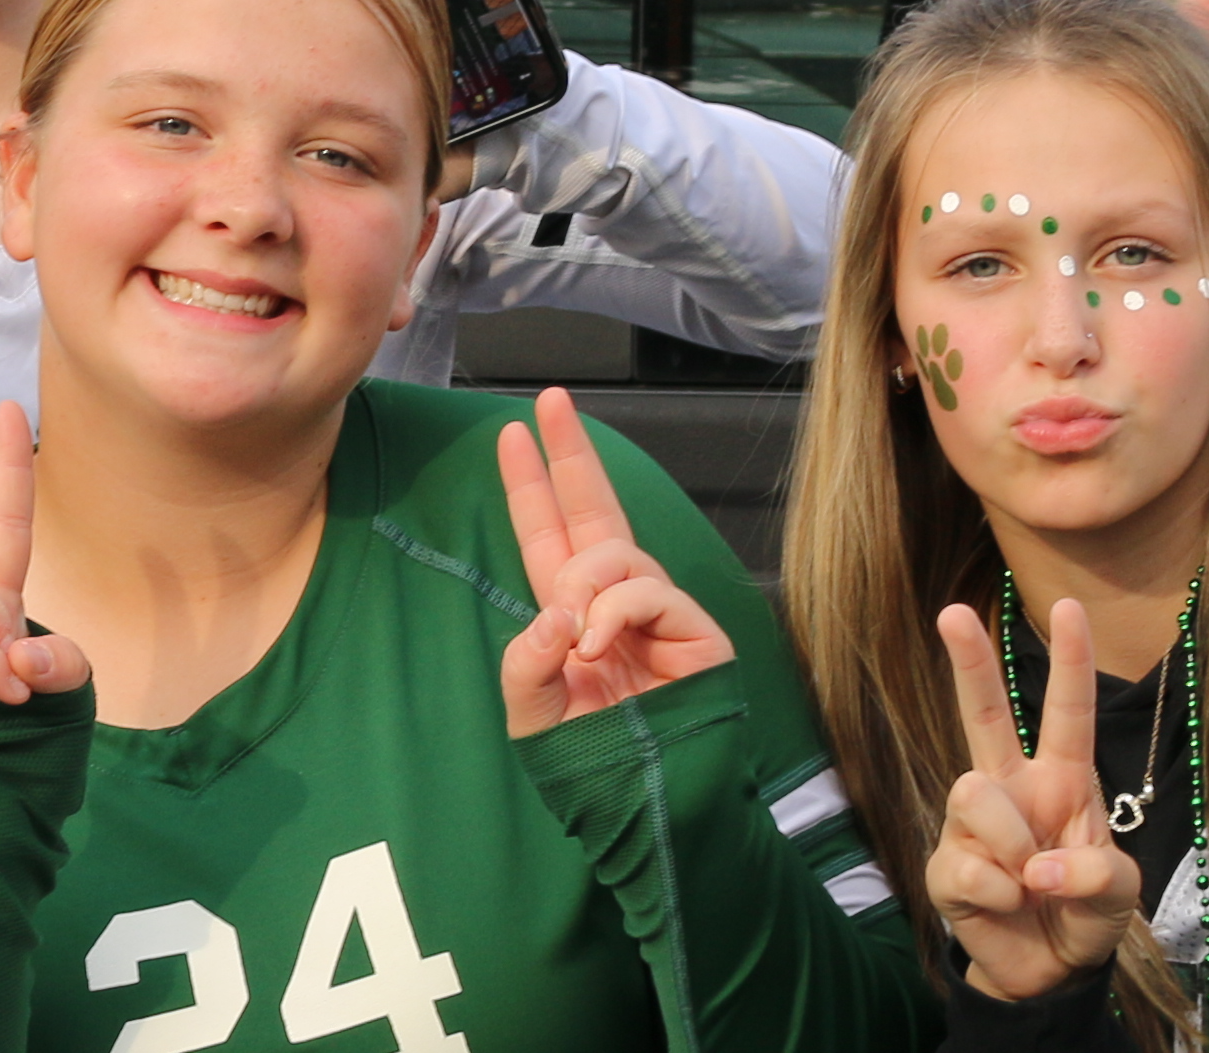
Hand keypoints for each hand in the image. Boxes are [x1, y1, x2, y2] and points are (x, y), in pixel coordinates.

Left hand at [496, 387, 731, 737]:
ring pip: (615, 555)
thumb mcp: (533, 713)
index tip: (513, 434)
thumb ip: (528, 660)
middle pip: (593, 511)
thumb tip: (559, 610)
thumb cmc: (594, 764)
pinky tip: (598, 645)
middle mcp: (616, 604)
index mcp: (573, 615)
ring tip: (577, 640)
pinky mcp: (695, 631)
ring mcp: (658, 614)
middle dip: (572, 454)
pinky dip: (614, 612)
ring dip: (584, 585)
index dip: (533, 486)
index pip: (550, 536)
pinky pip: (647, 591)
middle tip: (552, 402)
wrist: (647, 806)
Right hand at [925, 599, 1142, 1002]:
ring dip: (1015, 845)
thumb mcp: (1120, 893)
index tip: (1069, 607)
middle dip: (969, 662)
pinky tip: (1008, 905)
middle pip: (983, 714)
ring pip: (974, 792)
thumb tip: (1037, 866)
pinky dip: (1001, 893)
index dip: (1070, 660)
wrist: (1049, 973)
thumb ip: (1096, 872)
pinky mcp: (947, 866)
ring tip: (1032, 883)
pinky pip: (969, 864)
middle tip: (952, 612)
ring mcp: (972, 826)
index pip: (1066, 711)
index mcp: (1062, 780)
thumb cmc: (1086, 913)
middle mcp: (1012, 789)